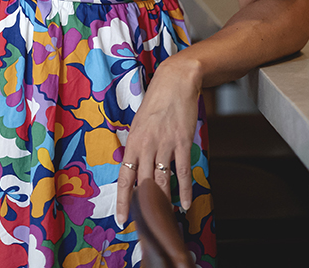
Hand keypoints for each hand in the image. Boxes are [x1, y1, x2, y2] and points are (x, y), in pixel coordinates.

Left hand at [116, 54, 201, 225]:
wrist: (175, 81)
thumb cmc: (156, 101)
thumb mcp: (139, 123)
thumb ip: (138, 146)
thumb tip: (135, 167)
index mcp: (133, 141)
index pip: (125, 177)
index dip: (123, 200)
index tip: (122, 219)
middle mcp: (146, 145)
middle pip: (143, 185)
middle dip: (144, 208)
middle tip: (148, 227)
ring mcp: (164, 144)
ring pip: (162, 182)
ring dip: (164, 203)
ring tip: (167, 220)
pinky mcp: (182, 142)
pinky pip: (182, 172)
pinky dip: (185, 190)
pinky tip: (186, 204)